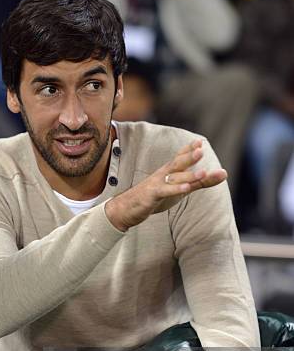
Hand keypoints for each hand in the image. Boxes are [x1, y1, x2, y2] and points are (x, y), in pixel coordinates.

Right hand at [105, 139, 226, 230]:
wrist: (125, 208)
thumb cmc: (154, 196)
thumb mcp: (180, 189)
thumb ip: (201, 182)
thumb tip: (224, 173)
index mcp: (168, 171)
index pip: (179, 157)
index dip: (188, 149)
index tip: (200, 142)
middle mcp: (163, 174)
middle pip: (177, 163)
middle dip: (189, 157)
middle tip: (200, 150)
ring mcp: (156, 184)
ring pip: (174, 178)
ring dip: (188, 175)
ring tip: (203, 172)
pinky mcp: (152, 196)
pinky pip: (165, 191)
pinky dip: (175, 189)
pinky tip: (186, 189)